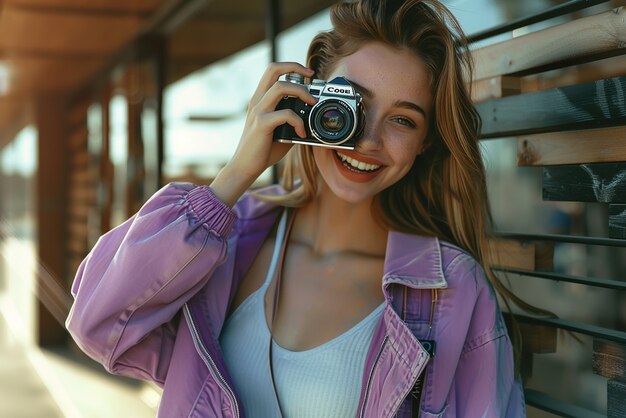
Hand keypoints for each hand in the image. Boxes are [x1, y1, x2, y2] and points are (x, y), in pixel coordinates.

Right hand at [211, 62, 316, 206]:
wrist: (245, 167)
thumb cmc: (263, 150)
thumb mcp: (281, 131)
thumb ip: (292, 121)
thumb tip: (313, 118)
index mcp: (260, 99)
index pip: (272, 70)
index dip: (291, 66)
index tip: (308, 74)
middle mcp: (257, 101)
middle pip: (273, 69)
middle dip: (295, 67)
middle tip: (312, 77)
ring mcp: (258, 111)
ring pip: (280, 87)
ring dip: (301, 92)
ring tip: (311, 104)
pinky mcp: (261, 124)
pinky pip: (285, 114)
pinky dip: (298, 122)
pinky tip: (301, 133)